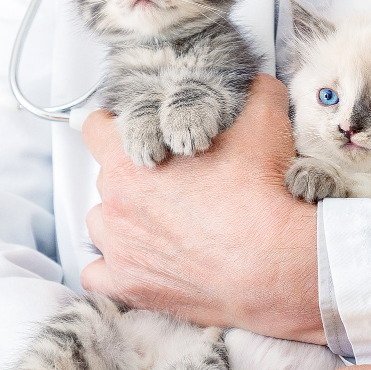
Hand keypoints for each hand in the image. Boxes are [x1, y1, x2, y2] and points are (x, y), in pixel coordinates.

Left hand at [81, 74, 323, 342]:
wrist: (274, 264)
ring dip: (124, 221)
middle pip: (105, 179)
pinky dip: (115, 267)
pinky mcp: (130, 288)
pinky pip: (99, 275)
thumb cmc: (262, 194)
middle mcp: (115, 204)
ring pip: (102, 225)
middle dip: (133, 176)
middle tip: (173, 182)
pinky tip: (143, 261)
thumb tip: (253, 81)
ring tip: (162, 223)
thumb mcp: (263, 121)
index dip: (119, 127)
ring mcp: (119, 250)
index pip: (95, 129)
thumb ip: (251, 90)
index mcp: (131, 160)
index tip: (141, 133)